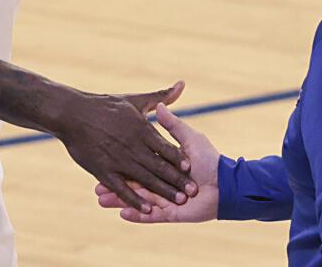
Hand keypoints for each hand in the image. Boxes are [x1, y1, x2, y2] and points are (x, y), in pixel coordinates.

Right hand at [55, 81, 196, 213]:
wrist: (72, 113)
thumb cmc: (105, 105)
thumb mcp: (135, 100)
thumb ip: (160, 96)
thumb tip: (182, 84)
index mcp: (141, 129)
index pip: (165, 147)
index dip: (179, 157)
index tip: (191, 167)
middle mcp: (132, 146)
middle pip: (160, 166)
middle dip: (177, 180)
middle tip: (193, 191)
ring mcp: (118, 160)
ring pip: (145, 180)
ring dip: (162, 191)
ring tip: (178, 202)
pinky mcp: (104, 171)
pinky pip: (122, 189)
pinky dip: (135, 200)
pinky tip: (147, 209)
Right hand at [95, 103, 220, 222]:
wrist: (227, 184)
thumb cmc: (209, 158)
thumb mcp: (189, 137)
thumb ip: (173, 124)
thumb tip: (160, 105)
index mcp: (161, 165)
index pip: (137, 163)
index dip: (120, 161)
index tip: (102, 155)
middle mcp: (159, 182)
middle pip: (131, 184)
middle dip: (113, 186)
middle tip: (94, 186)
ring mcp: (163, 199)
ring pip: (136, 200)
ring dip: (119, 201)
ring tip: (101, 200)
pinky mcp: (170, 213)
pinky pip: (151, 216)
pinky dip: (137, 215)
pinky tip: (122, 214)